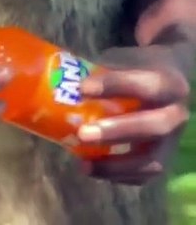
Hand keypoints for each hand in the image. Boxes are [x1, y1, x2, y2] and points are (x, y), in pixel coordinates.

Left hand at [78, 44, 190, 184]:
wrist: (165, 78)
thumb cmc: (136, 67)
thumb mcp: (124, 59)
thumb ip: (100, 70)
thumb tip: (59, 81)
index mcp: (169, 83)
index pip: (145, 85)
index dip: (114, 86)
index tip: (82, 88)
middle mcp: (177, 114)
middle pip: (153, 126)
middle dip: (116, 132)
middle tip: (82, 133)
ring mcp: (173, 141)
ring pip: (150, 160)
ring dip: (115, 164)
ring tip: (83, 163)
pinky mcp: (164, 159)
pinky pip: (143, 176)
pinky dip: (117, 176)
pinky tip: (91, 168)